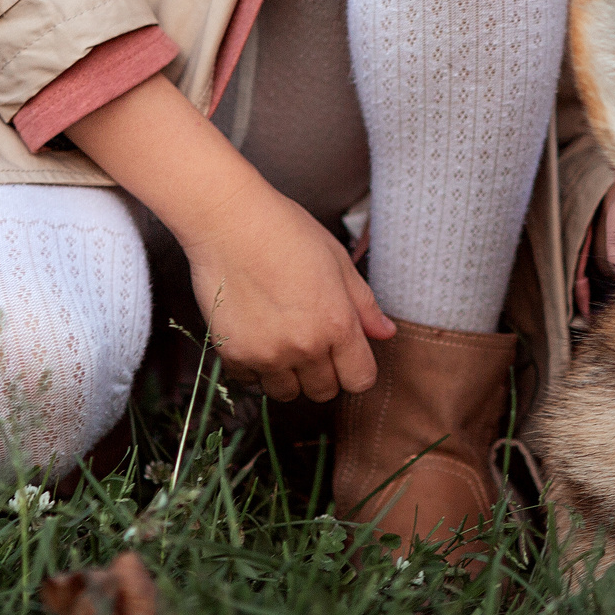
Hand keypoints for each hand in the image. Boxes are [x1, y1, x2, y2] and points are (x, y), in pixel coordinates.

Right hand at [58, 73, 397, 402]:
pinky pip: (251, 381)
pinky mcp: (233, 354)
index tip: (344, 352)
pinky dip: (254, 366)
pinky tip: (254, 334)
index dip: (355, 367)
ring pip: (286, 393)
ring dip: (288, 374)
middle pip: (323, 391)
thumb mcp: (337, 260)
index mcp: (337, 324)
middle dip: (323, 371)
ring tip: (280, 337)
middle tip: (308, 338)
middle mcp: (304, 347)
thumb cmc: (285, 231)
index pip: (360, 380)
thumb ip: (364, 304)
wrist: (228, 221)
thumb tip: (386, 333)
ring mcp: (266, 354)